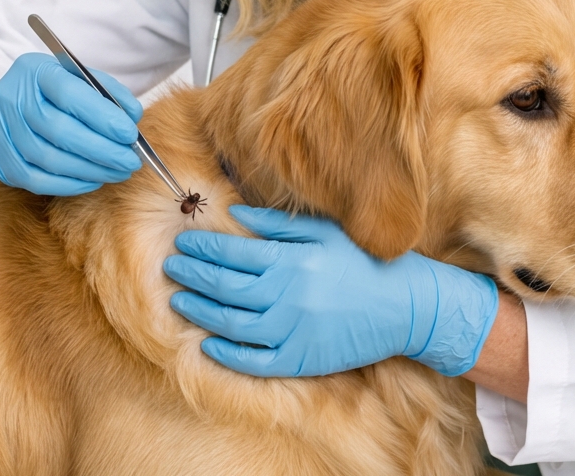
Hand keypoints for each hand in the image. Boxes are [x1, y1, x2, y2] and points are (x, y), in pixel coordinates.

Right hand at [0, 53, 141, 195]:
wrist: (12, 102)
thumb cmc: (55, 90)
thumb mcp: (80, 77)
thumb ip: (108, 93)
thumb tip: (131, 117)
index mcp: (34, 70)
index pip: (69, 93)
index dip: (102, 116)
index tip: (129, 134)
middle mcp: (11, 98)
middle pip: (58, 130)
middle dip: (101, 149)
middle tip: (130, 161)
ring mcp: (0, 130)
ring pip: (48, 158)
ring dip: (90, 170)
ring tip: (118, 172)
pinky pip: (36, 181)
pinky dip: (70, 184)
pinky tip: (94, 180)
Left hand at [163, 205, 497, 377]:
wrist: (403, 306)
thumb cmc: (360, 261)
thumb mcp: (322, 232)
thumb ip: (277, 224)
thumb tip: (237, 214)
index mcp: (290, 260)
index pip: (232, 252)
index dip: (203, 247)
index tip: (183, 242)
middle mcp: (286, 296)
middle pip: (225, 286)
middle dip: (193, 274)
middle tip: (171, 267)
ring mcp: (292, 331)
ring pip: (231, 323)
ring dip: (200, 310)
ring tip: (179, 299)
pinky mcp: (300, 360)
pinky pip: (253, 361)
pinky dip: (226, 354)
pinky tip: (206, 344)